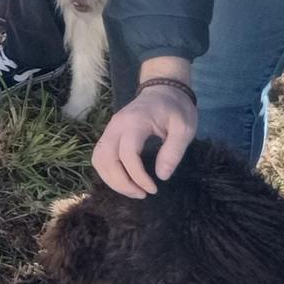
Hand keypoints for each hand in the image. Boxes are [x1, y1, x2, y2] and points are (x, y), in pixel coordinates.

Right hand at [93, 61, 197, 196]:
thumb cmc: (176, 109)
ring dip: (112, 179)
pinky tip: (124, 180)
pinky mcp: (109, 134)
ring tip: (133, 191)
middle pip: (106, 159)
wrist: (163, 89)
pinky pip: (100, 156)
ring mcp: (110, 129)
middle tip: (142, 194)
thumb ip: (173, 151)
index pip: (127, 154)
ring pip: (99, 159)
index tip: (153, 189)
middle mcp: (116, 125)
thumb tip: (162, 176)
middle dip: (121, 182)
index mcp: (135, 122)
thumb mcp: (184, 128)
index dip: (138, 176)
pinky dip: (107, 172)